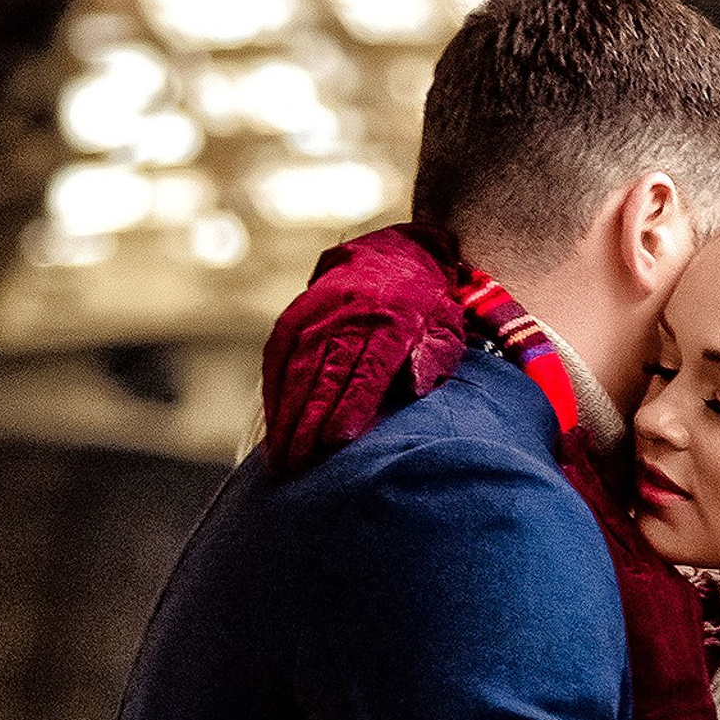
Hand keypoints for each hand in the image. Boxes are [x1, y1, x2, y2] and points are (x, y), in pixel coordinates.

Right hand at [257, 225, 468, 473]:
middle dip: (309, 423)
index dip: (350, 408)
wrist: (397, 253)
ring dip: (285, 414)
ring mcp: (321, 311)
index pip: (368, 372)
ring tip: (280, 456)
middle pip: (326, 376)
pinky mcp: (299, 311)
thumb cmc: (427, 308)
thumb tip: (416, 389)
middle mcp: (352, 316)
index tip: (335, 442)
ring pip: (297, 367)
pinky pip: (279, 352)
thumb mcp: (447, 330)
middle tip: (297, 465)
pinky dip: (273, 388)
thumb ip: (434, 359)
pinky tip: (272, 421)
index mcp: (394, 324)